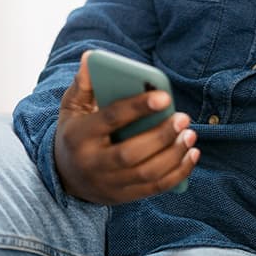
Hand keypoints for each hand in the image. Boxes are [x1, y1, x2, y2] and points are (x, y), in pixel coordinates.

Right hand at [54, 51, 199, 203]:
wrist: (63, 176)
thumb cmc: (76, 132)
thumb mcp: (72, 107)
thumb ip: (84, 84)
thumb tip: (92, 58)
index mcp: (79, 136)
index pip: (111, 120)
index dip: (138, 107)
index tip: (165, 96)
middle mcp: (92, 164)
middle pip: (131, 153)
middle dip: (161, 135)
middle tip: (184, 118)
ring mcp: (108, 184)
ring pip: (146, 174)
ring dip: (174, 155)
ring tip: (190, 134)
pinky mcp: (123, 197)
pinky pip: (155, 188)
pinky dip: (178, 173)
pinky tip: (192, 154)